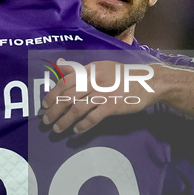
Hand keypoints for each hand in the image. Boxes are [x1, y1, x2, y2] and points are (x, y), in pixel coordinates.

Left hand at [41, 59, 160, 133]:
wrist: (148, 82)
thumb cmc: (122, 76)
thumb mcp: (100, 67)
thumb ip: (80, 68)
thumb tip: (60, 63)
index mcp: (90, 70)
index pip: (65, 82)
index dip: (52, 94)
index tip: (44, 105)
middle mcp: (95, 80)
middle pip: (68, 97)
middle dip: (54, 111)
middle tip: (46, 121)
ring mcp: (104, 93)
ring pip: (78, 108)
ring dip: (65, 121)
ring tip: (57, 129)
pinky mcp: (113, 105)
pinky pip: (94, 117)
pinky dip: (83, 125)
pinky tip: (77, 131)